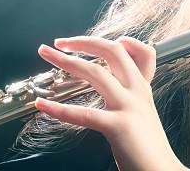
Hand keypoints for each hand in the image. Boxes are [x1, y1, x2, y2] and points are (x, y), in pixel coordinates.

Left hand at [35, 36, 188, 170]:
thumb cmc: (147, 147)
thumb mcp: (143, 112)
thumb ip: (130, 95)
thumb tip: (112, 83)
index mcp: (143, 88)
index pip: (141, 52)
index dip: (122, 41)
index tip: (97, 41)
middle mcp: (137, 92)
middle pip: (113, 52)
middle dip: (84, 42)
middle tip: (60, 42)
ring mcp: (129, 107)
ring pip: (96, 73)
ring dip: (65, 61)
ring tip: (45, 54)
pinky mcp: (118, 126)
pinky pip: (83, 114)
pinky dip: (58, 109)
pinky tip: (41, 105)